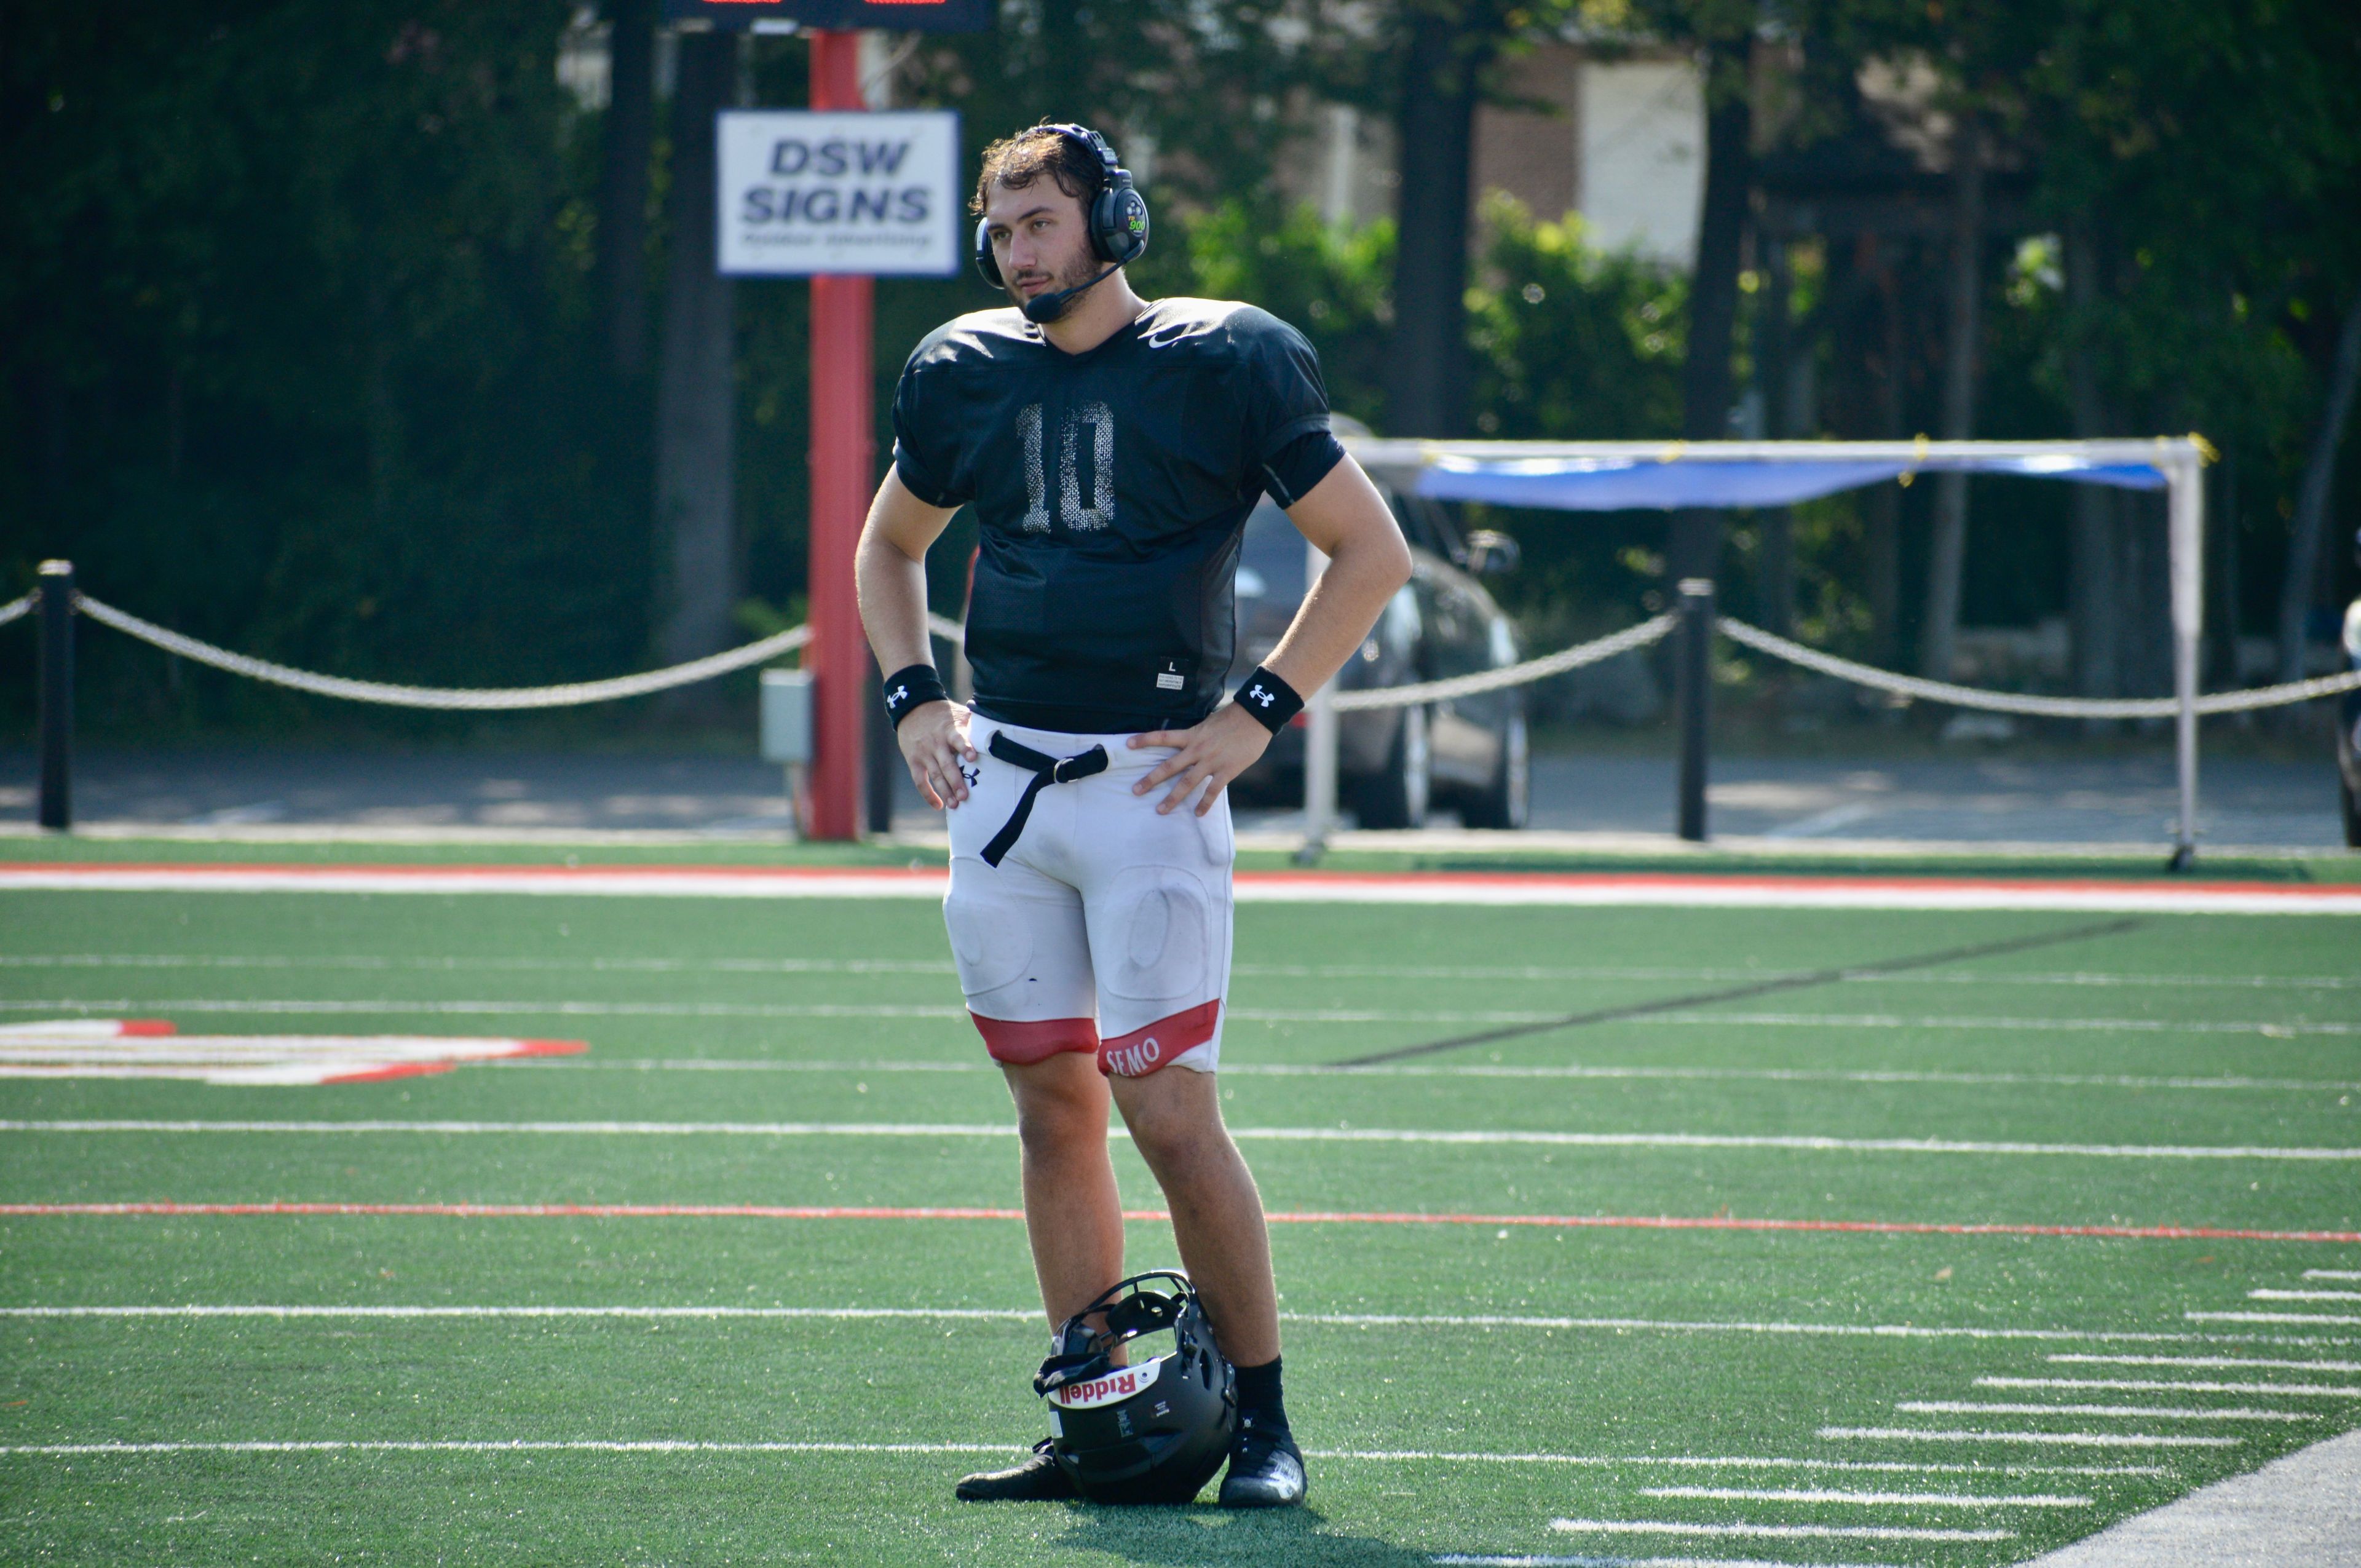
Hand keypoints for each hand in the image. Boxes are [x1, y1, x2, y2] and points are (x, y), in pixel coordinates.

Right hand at [898, 700, 976, 808]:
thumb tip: (998, 731)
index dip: (965, 747)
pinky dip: (928, 794)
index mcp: (950, 730)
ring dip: (945, 791)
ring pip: (935, 775)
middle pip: (946, 764)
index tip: (973, 757)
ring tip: (955, 805)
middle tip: (965, 796)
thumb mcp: (958, 713)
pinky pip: (920, 780)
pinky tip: (939, 806)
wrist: (912, 707)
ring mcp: (924, 752)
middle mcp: (936, 742)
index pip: (958, 738)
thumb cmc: (943, 714)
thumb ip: (973, 723)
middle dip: (956, 781)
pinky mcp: (914, 760)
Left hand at [1129, 703, 1272, 815]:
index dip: (1144, 740)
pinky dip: (1205, 804)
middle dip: (1151, 779)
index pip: (1163, 736)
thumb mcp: (1209, 723)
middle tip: (1135, 791)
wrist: (1256, 718)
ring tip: (1160, 810)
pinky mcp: (1226, 771)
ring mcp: (1211, 761)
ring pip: (1187, 783)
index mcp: (1192, 734)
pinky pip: (1213, 791)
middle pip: (1169, 766)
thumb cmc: (1233, 718)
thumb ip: (1197, 735)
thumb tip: (1188, 744)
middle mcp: (1197, 749)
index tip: (1128, 745)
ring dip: (1173, 798)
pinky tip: (1198, 814)